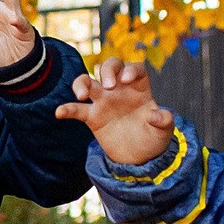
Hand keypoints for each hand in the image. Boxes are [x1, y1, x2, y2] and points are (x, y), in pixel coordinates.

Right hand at [58, 58, 175, 165]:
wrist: (139, 156)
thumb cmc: (153, 138)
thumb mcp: (164, 131)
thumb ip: (164, 121)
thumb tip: (156, 115)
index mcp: (139, 88)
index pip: (134, 68)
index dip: (130, 69)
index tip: (127, 79)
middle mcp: (119, 90)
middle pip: (110, 67)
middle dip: (107, 71)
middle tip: (108, 86)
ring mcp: (104, 101)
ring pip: (88, 82)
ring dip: (82, 83)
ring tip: (82, 95)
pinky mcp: (92, 117)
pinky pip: (77, 110)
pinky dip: (67, 109)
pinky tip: (59, 113)